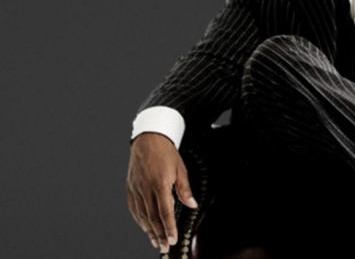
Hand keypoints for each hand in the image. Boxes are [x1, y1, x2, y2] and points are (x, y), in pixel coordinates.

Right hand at [126, 133, 197, 252]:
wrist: (148, 139)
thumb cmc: (166, 152)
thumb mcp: (180, 169)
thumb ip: (185, 189)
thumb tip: (192, 205)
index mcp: (160, 183)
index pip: (165, 211)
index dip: (169, 227)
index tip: (173, 239)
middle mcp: (146, 188)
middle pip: (153, 217)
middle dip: (160, 234)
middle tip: (165, 247)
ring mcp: (136, 188)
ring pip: (142, 215)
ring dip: (149, 230)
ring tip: (156, 242)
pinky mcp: (130, 187)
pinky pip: (134, 208)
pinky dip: (139, 219)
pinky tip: (144, 227)